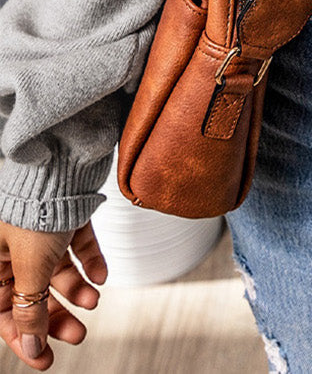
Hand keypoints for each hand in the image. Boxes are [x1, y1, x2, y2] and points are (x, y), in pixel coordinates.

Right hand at [0, 219, 106, 367]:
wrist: (64, 160)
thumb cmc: (37, 206)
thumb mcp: (30, 267)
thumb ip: (29, 309)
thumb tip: (31, 347)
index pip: (4, 311)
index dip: (23, 338)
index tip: (45, 359)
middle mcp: (13, 247)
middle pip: (33, 294)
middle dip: (56, 316)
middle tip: (79, 334)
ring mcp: (41, 231)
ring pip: (56, 272)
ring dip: (76, 290)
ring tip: (94, 299)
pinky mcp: (65, 216)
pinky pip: (76, 247)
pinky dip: (89, 262)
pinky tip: (101, 275)